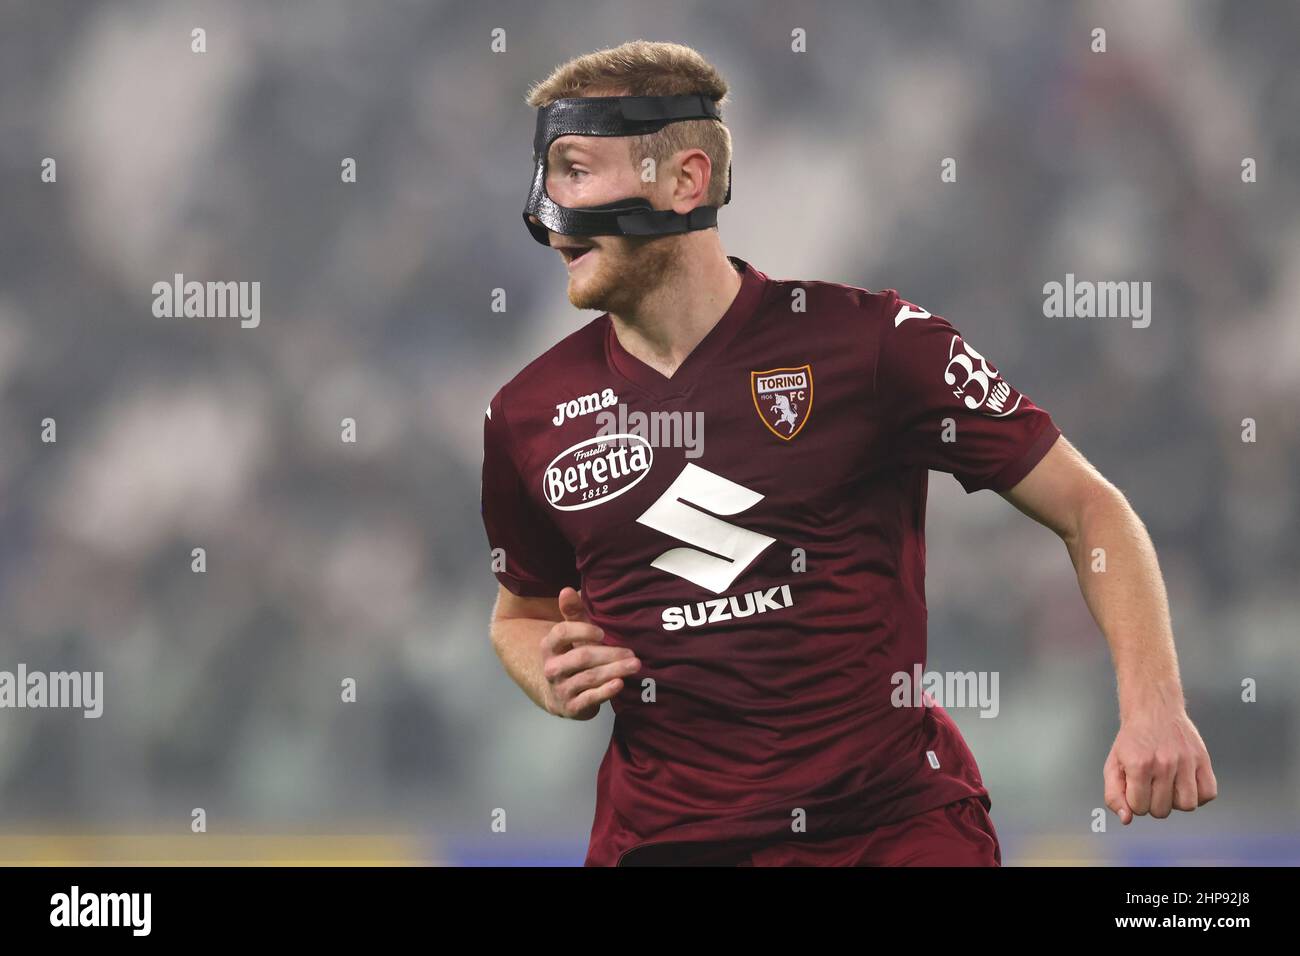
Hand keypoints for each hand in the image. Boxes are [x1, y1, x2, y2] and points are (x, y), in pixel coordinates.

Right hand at [539, 587, 639, 719]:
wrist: (561, 696)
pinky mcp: (570, 707)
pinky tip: (620, 684)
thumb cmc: (572, 657)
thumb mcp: (573, 635)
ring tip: (634, 666)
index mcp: (549, 646)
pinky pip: (589, 699)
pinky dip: (605, 692)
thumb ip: (572, 613)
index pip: (561, 633)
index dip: (582, 631)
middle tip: (632, 653)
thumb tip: (567, 589)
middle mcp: (552, 668)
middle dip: (609, 654)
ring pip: (588, 678)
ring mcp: (560, 689)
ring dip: (614, 670)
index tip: (602, 633)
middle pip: (581, 657)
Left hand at [1104, 706, 1217, 823]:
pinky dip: (1199, 795)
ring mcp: (1186, 761)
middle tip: (1151, 785)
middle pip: (1162, 810)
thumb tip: (1127, 819)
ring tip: (1169, 786)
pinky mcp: (1203, 759)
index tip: (1135, 787)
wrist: (1153, 709)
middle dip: (1153, 803)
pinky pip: (1209, 794)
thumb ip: (1114, 794)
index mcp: (1139, 764)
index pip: (1139, 808)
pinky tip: (1185, 784)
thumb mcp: (1113, 764)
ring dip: (1176, 801)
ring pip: (1187, 806)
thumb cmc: (1132, 740)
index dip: (1135, 801)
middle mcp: (1164, 763)